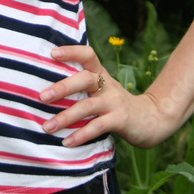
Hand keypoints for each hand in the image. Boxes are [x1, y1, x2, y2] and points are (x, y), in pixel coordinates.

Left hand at [40, 45, 176, 149]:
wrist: (151, 119)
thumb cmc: (116, 104)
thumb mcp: (102, 90)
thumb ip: (82, 87)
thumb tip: (47, 90)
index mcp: (101, 74)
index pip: (88, 55)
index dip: (71, 51)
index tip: (52, 53)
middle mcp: (108, 85)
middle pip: (85, 79)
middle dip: (63, 87)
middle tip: (42, 97)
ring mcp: (115, 102)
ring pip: (88, 106)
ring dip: (65, 117)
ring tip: (47, 127)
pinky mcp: (121, 119)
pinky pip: (98, 126)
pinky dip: (81, 135)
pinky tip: (67, 142)